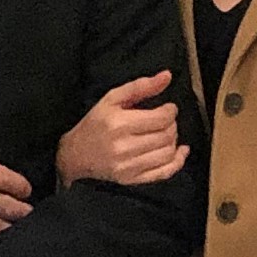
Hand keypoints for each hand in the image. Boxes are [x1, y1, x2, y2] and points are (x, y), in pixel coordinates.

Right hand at [57, 72, 184, 189]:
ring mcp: (128, 166)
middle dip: (172, 125)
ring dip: (173, 141)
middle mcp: (124, 147)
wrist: (76, 155)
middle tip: (165, 120)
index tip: (168, 108)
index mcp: (119, 124)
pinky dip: (178, 161)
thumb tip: (167, 76)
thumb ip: (141, 86)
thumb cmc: (95, 124)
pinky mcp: (132, 180)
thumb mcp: (112, 98)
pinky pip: (164, 172)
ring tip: (165, 133)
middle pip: (167, 135)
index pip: (162, 118)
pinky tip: (180, 151)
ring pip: (168, 153)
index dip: (171, 111)